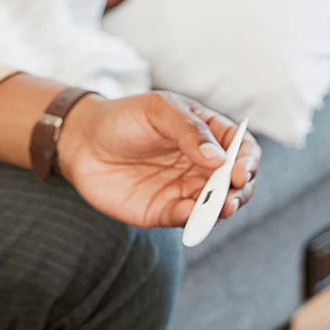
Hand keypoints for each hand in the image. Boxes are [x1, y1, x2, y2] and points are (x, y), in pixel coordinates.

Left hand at [56, 91, 260, 229]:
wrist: (82, 140)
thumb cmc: (124, 117)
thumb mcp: (158, 110)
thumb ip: (189, 130)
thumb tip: (220, 159)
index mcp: (208, 135)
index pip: (242, 149)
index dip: (248, 160)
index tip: (241, 169)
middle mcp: (202, 166)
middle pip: (236, 183)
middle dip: (240, 191)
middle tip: (233, 195)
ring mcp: (184, 189)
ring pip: (215, 205)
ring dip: (221, 209)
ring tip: (220, 207)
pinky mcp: (163, 210)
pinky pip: (185, 219)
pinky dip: (193, 220)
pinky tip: (192, 215)